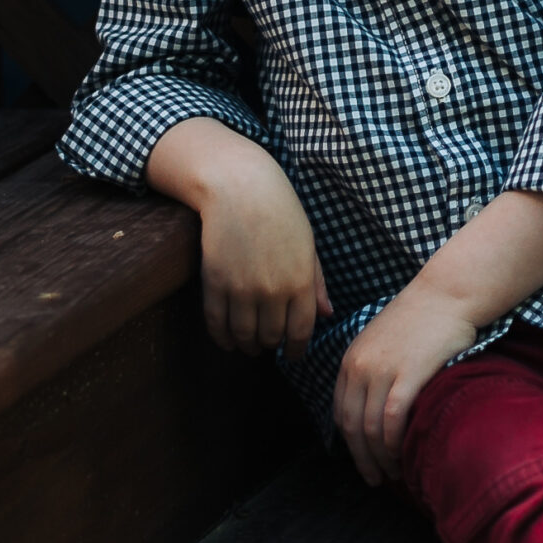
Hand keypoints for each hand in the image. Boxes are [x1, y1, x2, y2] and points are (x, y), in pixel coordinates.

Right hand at [147, 118, 330, 359]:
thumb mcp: (307, 244)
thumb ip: (317, 283)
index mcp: (301, 282)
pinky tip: (227, 340)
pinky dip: (222, 337)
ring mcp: (242, 288)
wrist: (241, 187)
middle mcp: (272, 290)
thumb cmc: (280, 212)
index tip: (292, 355)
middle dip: (270, 346)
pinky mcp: (215, 282)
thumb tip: (327, 315)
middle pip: (271, 337)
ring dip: (247, 345)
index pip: (300, 333)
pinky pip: (217, 323)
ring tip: (249, 345)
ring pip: (244, 335)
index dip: (296, 350)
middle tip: (268, 345)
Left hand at [333, 280, 479, 484]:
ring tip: (394, 473)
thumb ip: (374, 368)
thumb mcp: (384, 340)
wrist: (447, 294)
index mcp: (351, 359)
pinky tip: (403, 455)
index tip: (363, 459)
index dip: (350, 442)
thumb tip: (378, 406)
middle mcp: (360, 366)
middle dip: (361, 459)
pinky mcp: (407, 375)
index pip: (340, 412)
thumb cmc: (422, 317)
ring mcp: (382, 370)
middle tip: (375, 479)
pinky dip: (394, 443)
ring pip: (370, 428)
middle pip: (352, 426)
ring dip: (380, 457)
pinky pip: (392, 420)